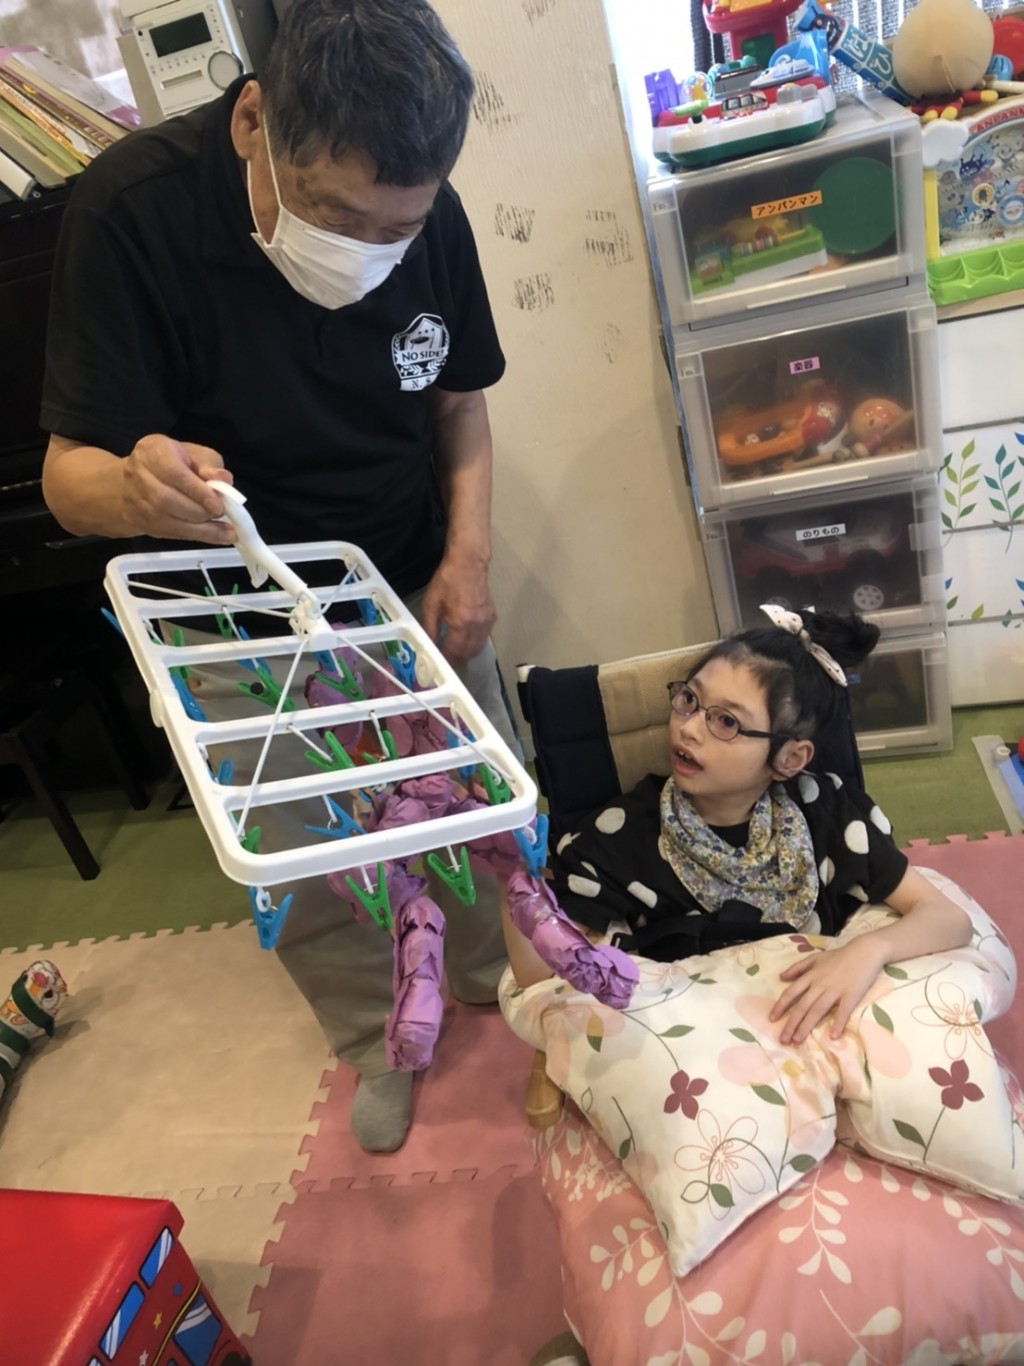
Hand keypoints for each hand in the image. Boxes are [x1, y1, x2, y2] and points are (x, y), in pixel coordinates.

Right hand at [122, 435, 235, 543]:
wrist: (137, 481)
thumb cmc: (173, 461)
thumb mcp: (194, 453)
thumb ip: (209, 464)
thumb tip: (224, 479)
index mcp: (153, 452)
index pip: (174, 474)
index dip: (198, 492)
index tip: (218, 504)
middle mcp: (139, 476)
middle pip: (169, 500)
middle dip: (201, 510)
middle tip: (221, 511)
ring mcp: (138, 503)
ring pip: (171, 521)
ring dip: (203, 527)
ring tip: (226, 527)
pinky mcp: (144, 524)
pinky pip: (174, 534)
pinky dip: (200, 536)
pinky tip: (220, 536)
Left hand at [420, 557, 495, 664]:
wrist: (469, 563)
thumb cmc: (447, 580)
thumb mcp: (431, 604)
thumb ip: (430, 627)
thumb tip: (430, 645)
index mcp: (460, 624)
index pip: (455, 652)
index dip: (447, 662)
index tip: (440, 667)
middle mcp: (477, 626)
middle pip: (469, 654)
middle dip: (457, 661)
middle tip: (447, 662)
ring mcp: (487, 622)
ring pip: (478, 648)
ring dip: (467, 654)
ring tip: (455, 654)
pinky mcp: (492, 617)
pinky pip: (484, 638)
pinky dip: (475, 643)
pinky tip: (466, 640)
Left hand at [770, 936, 886, 1044]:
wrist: (865, 951)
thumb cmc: (839, 956)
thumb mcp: (815, 958)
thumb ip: (798, 968)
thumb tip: (781, 977)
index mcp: (811, 976)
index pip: (791, 993)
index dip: (780, 1006)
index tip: (772, 1019)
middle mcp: (820, 984)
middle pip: (802, 1006)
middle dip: (791, 1024)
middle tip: (783, 1040)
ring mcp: (835, 990)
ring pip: (817, 1010)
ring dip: (806, 1026)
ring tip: (798, 1041)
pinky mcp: (851, 995)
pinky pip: (843, 1011)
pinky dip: (838, 1023)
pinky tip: (832, 1036)